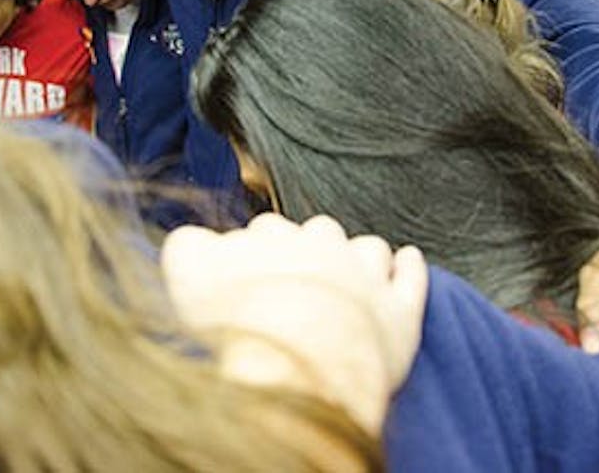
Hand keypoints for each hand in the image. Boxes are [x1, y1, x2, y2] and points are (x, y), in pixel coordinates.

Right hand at [161, 213, 428, 432]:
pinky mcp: (400, 314)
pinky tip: (408, 258)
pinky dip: (409, 267)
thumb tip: (192, 239)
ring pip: (368, 247)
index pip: (265, 229)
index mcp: (275, 236)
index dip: (256, 251)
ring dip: (359, 254)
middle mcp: (324, 245)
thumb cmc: (237, 321)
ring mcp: (367, 277)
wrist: (296, 367)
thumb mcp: (186, 272)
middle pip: (318, 232)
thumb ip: (187, 245)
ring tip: (351, 270)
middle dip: (309, 247)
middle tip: (296, 279)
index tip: (249, 274)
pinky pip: (412, 278)